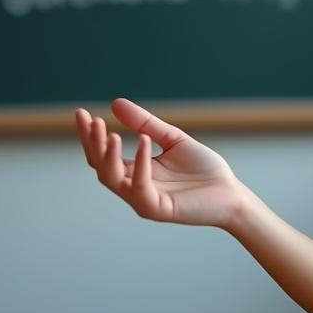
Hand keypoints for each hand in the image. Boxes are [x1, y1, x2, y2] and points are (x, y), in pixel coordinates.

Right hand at [75, 98, 255, 228]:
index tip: (81, 113)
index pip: (102, 155)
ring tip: (109, 132)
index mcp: (135, 172)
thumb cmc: (204, 170)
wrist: (231, 193)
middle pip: (100, 166)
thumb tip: (115, 103)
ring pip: (111, 179)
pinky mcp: (158, 209)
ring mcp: (143, 200)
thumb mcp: (173, 140)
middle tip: (90, 120)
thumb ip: (146, 124)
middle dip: (92, 143)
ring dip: (108, 154)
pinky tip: (144, 141)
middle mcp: (133, 188)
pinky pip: (140, 187)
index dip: (90, 135)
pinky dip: (140, 162)